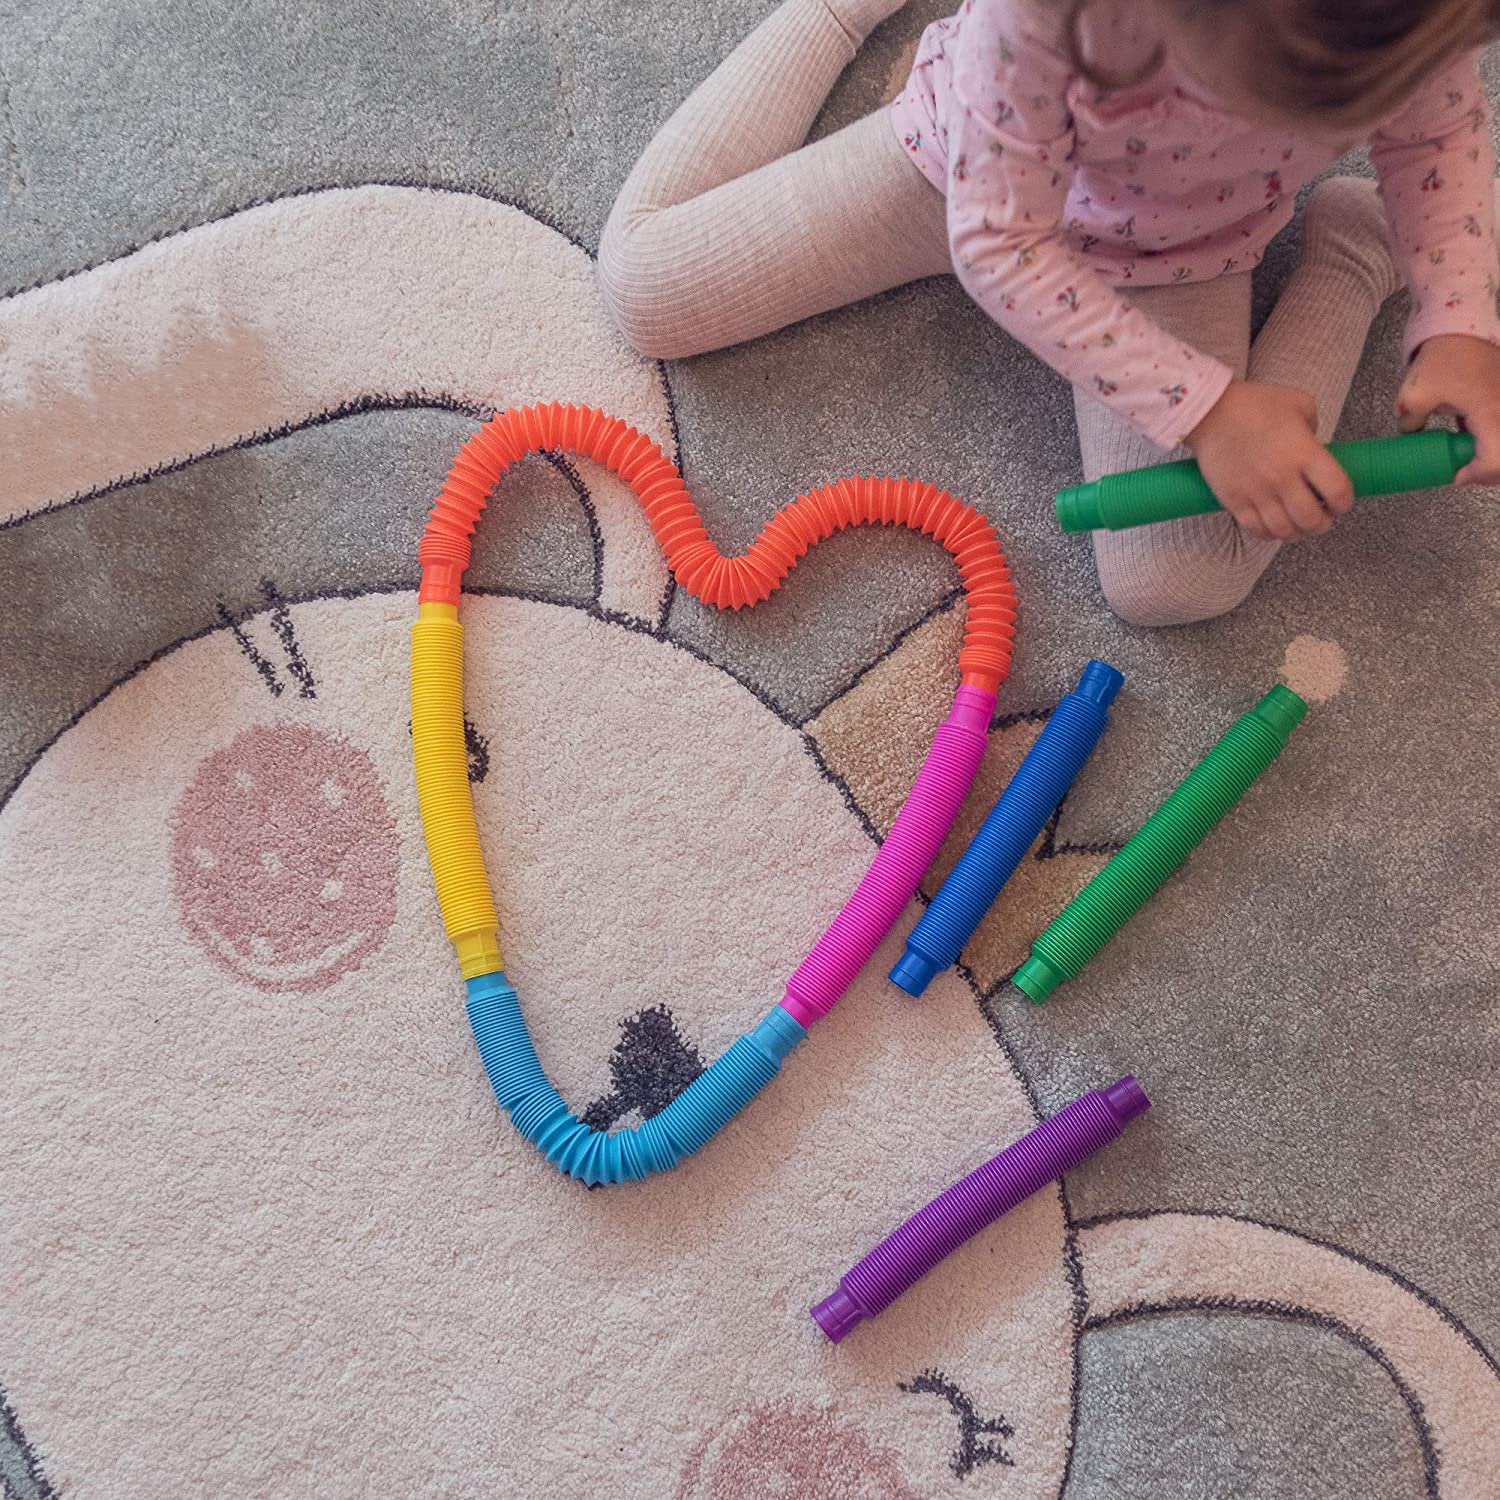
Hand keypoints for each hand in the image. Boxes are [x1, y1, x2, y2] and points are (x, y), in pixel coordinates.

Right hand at [1185, 380, 1351, 541]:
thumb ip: (1315, 429)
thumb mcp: (1300, 404)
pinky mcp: (1234, 501)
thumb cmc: (1255, 404)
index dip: (1345, 502)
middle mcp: (1282, 477)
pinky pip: (1257, 530)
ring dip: (1298, 533)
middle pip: (1311, 519)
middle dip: (1322, 524)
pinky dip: (1270, 534)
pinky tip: (1275, 527)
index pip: (1337, 491)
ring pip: (1285, 530)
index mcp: (1304, 453)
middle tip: (1322, 519)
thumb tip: (1316, 450)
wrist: (1210, 412)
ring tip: (1299, 527)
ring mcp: (1257, 492)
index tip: (1342, 503)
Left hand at [1397, 334, 1499, 483]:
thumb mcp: (1416, 394)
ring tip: (1462, 454)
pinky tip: (1467, 434)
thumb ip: (1410, 424)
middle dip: (1484, 471)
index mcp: (1491, 413)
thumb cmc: (1444, 356)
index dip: (1474, 476)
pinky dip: (1489, 440)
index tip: (1453, 475)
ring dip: (1487, 456)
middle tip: (1459, 471)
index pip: (1495, 461)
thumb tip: (1409, 436)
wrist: (1463, 328)